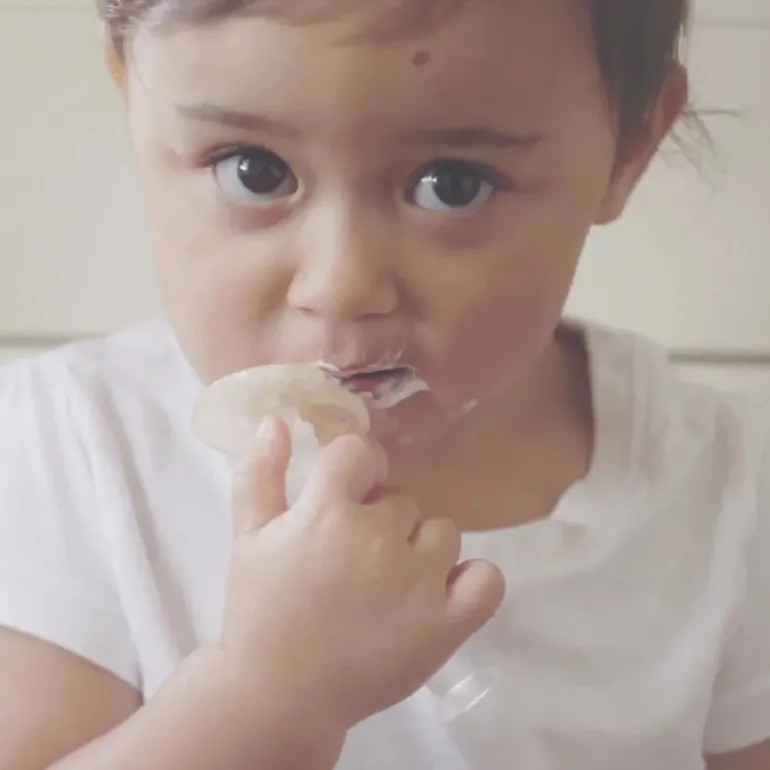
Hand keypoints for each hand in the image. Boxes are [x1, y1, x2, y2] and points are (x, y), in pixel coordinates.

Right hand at [220, 416, 504, 730]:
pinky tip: (443, 593)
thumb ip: (260, 476)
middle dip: (381, 518)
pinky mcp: (447, 625)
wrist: (281, 694)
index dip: (356, 469)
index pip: (363, 452)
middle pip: (402, 498)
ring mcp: (418, 582)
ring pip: (443, 531)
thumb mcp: (248, 538)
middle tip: (354, 558)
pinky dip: (471, 581)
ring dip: (421, 549)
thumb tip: (276, 420)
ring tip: (391, 583)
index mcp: (327, 513)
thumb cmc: (261, 611)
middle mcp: (378, 539)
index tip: (347, 495)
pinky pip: (487, 578)